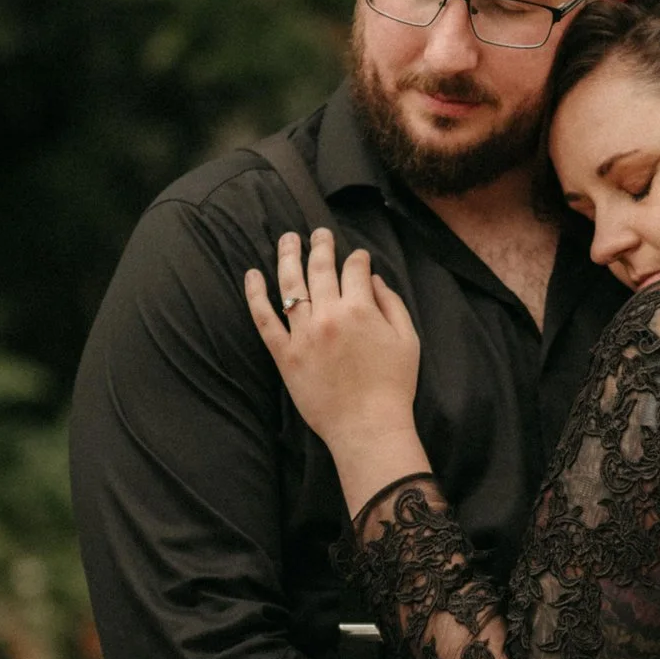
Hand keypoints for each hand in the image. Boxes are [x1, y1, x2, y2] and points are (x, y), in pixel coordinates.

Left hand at [244, 228, 419, 449]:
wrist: (368, 426)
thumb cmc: (393, 386)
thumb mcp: (407, 340)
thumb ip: (391, 304)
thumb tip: (374, 280)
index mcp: (360, 309)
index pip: (355, 269)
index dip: (358, 258)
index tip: (358, 257)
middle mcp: (329, 315)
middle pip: (320, 268)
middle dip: (320, 245)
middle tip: (318, 232)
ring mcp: (303, 334)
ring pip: (290, 285)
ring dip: (288, 256)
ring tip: (287, 240)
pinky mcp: (285, 354)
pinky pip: (264, 319)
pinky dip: (255, 295)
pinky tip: (252, 275)